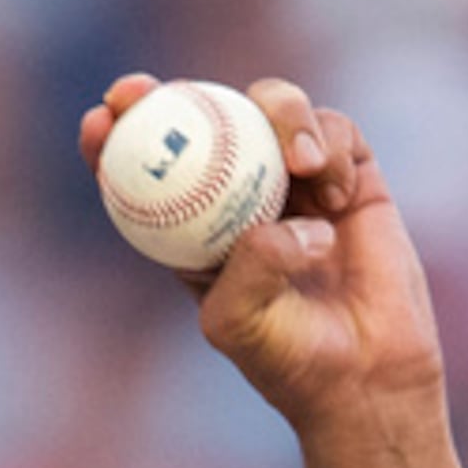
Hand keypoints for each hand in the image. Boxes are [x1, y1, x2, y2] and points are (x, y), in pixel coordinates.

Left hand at [79, 74, 448, 450]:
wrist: (365, 376)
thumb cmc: (288, 359)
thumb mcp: (239, 324)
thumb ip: (248, 269)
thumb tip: (276, 224)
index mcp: (192, 230)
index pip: (145, 172)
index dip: (117, 139)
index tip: (102, 119)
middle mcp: (240, 196)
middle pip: (204, 122)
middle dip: (172, 96)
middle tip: (151, 90)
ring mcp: (295, 181)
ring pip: (272, 110)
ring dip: (282, 116)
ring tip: (301, 162)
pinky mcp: (350, 177)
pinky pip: (335, 132)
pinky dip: (331, 146)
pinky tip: (336, 191)